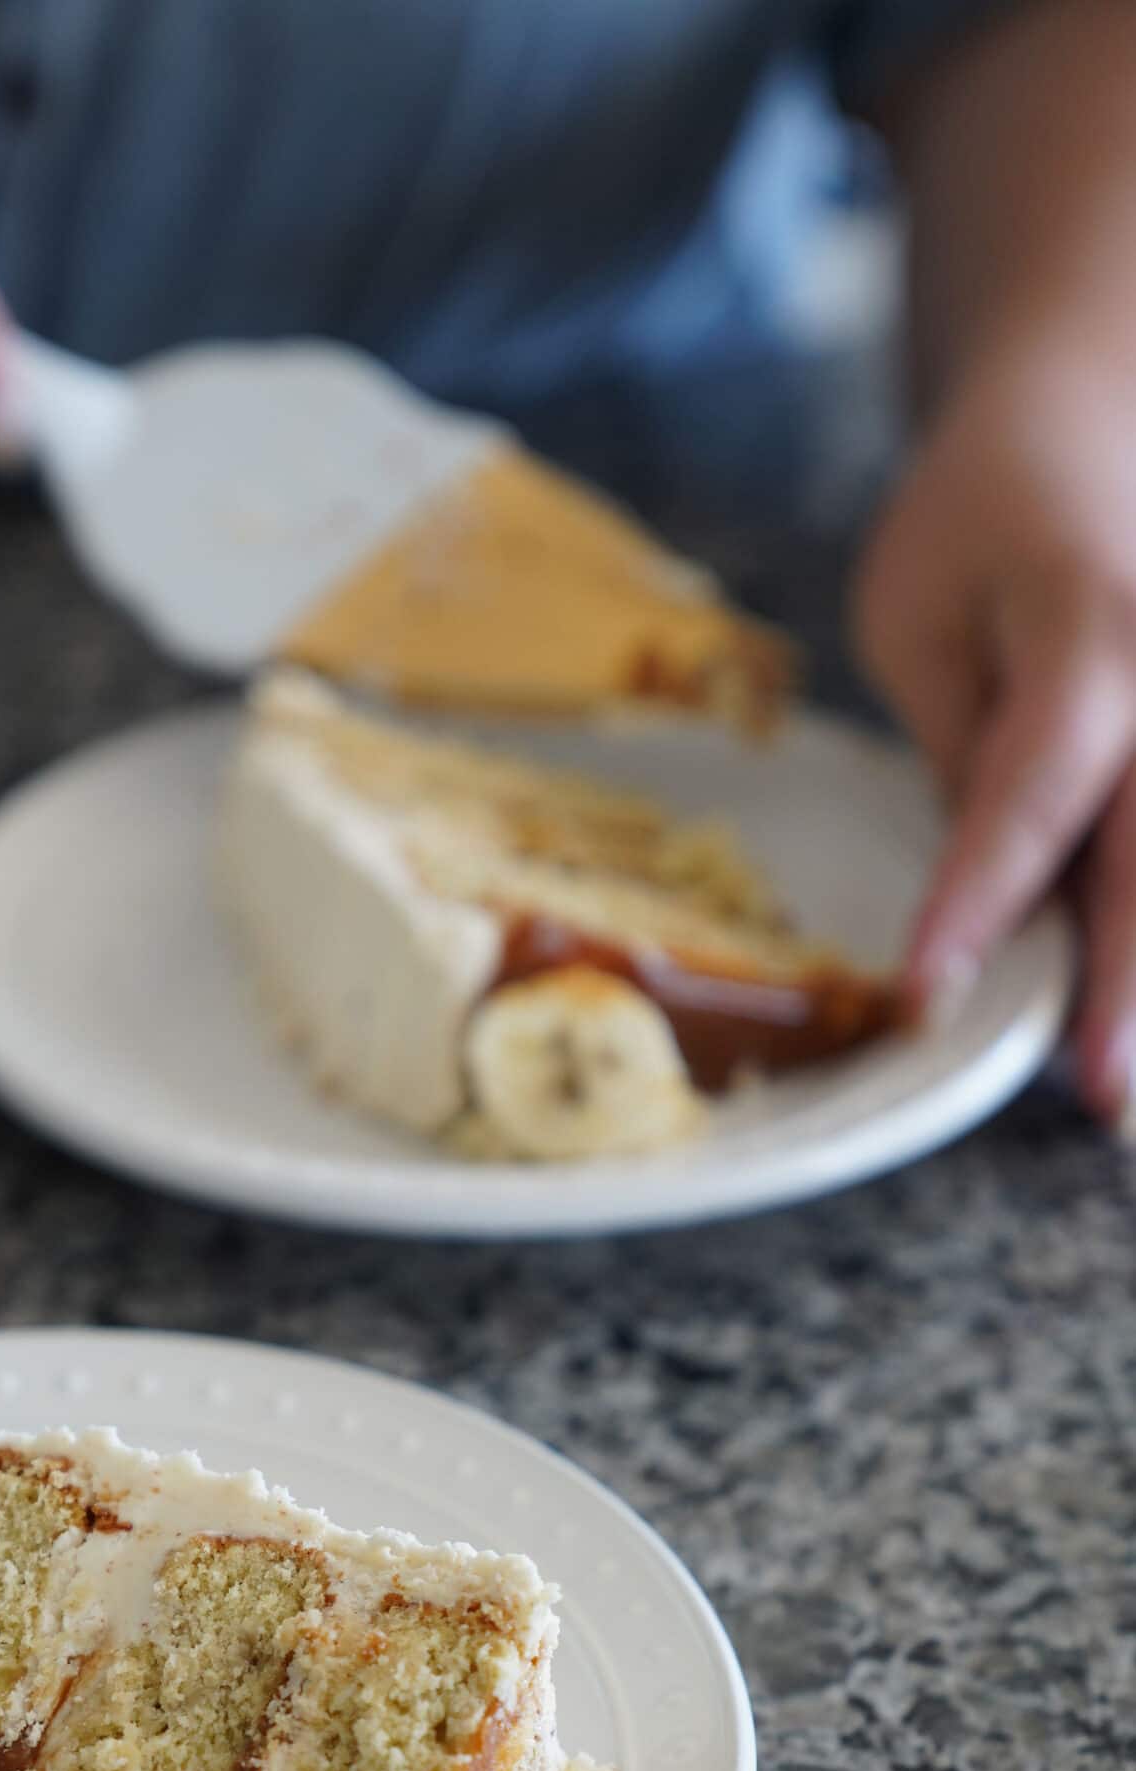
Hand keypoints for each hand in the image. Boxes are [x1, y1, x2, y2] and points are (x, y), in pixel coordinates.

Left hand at [853, 337, 1135, 1128]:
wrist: (1101, 410)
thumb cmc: (985, 526)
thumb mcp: (919, 617)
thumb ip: (964, 752)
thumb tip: (997, 909)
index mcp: (1084, 624)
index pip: (1030, 784)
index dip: (981, 898)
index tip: (930, 997)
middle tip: (1108, 1097)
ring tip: (1132, 1087)